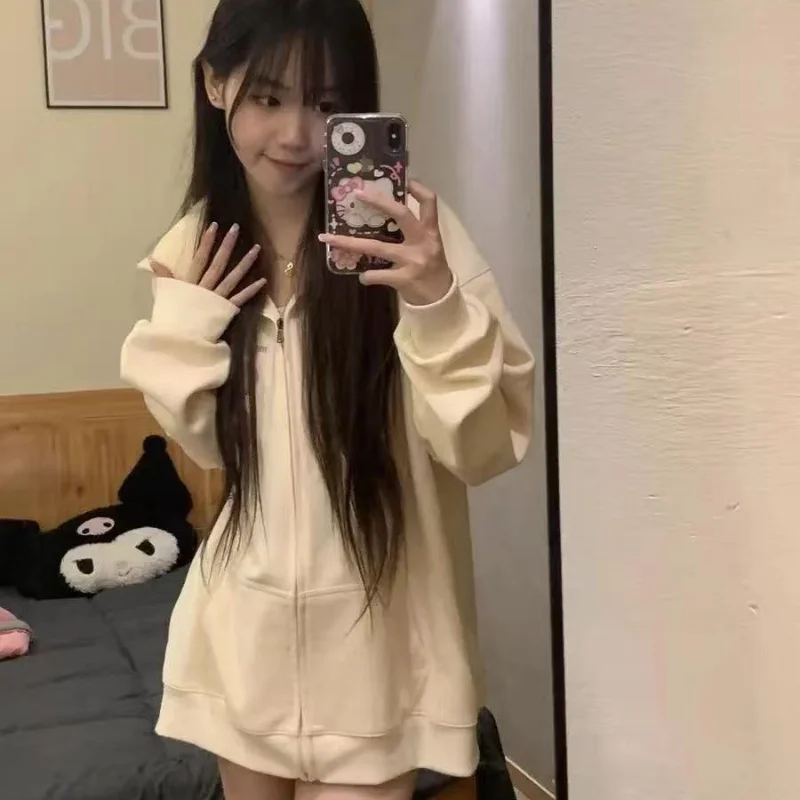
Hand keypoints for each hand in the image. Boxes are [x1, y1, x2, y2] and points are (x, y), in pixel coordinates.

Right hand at [150, 222, 265, 307]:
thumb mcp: (166, 293)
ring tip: (257, 249)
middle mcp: (205, 287)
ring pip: (233, 277)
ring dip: (245, 263)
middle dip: (227, 245)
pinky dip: (252, 290)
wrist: (178, 339)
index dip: (206, 242)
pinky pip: (241, 299)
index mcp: (190, 282)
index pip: (199, 258)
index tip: (214, 226)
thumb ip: (163, 276)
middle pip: (218, 263)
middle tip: (237, 228)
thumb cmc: (172, 316)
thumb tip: (153, 259)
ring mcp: (217, 298)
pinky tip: (263, 280)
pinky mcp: (226, 311)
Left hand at [319, 181, 453, 305]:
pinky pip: (377, 275)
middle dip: (378, 201)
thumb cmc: (432, 270)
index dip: (417, 188)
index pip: (429, 202)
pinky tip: (363, 277)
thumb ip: (413, 232)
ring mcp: (413, 260)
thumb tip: (382, 215)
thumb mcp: (429, 246)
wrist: (441, 300)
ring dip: (349, 243)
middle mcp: (422, 242)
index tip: (403, 179)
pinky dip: (367, 276)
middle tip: (357, 193)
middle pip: (401, 214)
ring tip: (328, 238)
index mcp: (430, 231)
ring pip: (377, 247)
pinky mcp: (404, 279)